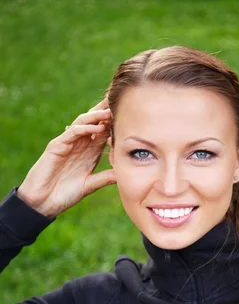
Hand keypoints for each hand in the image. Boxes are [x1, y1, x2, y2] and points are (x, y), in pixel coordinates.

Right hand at [17, 97, 114, 217]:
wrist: (44, 202)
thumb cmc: (65, 194)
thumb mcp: (90, 185)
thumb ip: (105, 178)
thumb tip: (123, 173)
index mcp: (89, 152)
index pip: (104, 132)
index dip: (115, 123)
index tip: (130, 116)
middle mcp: (79, 144)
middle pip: (94, 123)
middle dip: (105, 112)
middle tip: (119, 101)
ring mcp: (67, 143)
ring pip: (82, 123)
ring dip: (96, 117)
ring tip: (109, 112)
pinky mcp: (57, 146)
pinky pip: (71, 133)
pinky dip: (83, 129)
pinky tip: (95, 128)